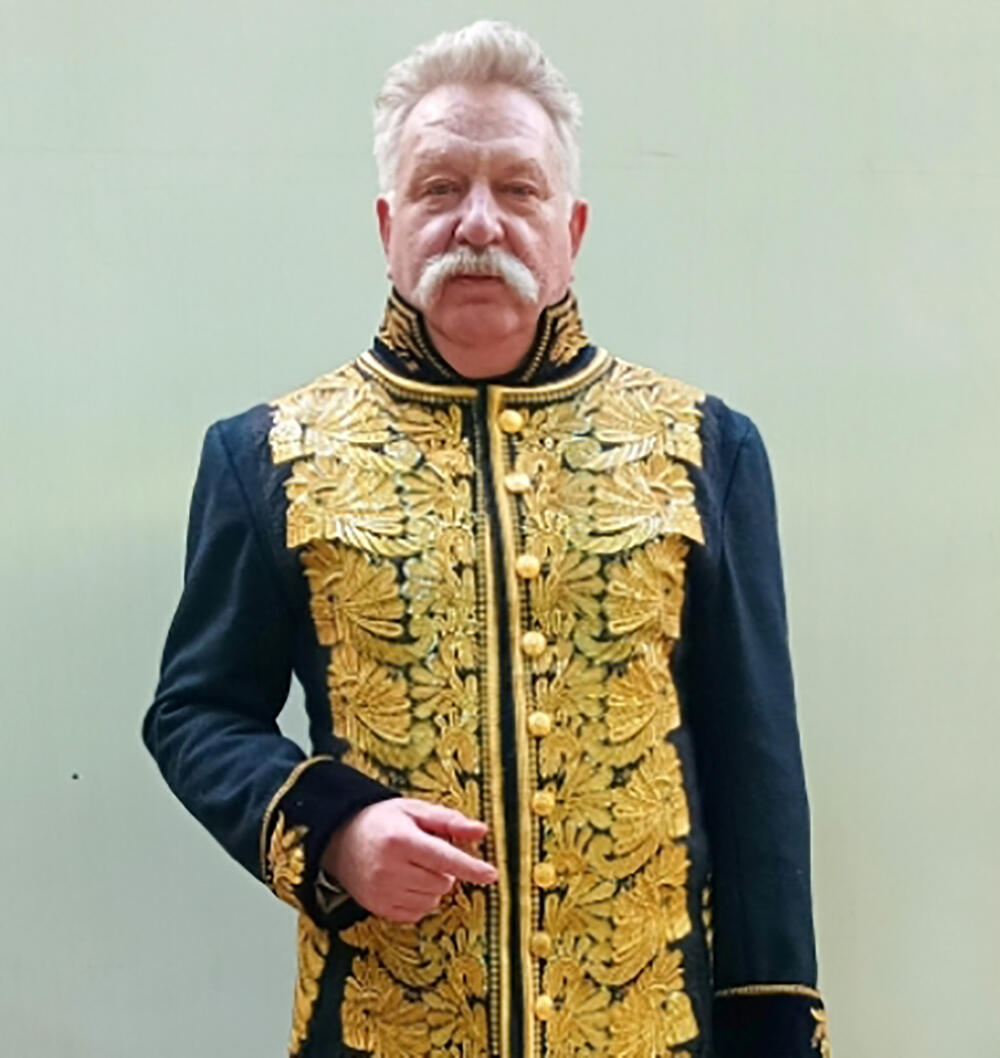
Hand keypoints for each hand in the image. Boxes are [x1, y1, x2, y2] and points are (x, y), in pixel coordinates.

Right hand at [321, 798, 497, 922]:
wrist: (341, 839)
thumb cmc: (383, 822)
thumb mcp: (415, 811)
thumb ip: (449, 821)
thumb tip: (481, 831)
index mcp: (401, 840)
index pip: (444, 858)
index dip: (470, 867)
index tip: (491, 875)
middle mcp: (389, 869)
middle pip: (442, 882)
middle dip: (444, 870)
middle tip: (426, 854)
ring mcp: (381, 892)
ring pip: (432, 901)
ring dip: (432, 886)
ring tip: (414, 867)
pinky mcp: (377, 908)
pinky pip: (416, 914)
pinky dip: (419, 900)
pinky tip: (406, 883)